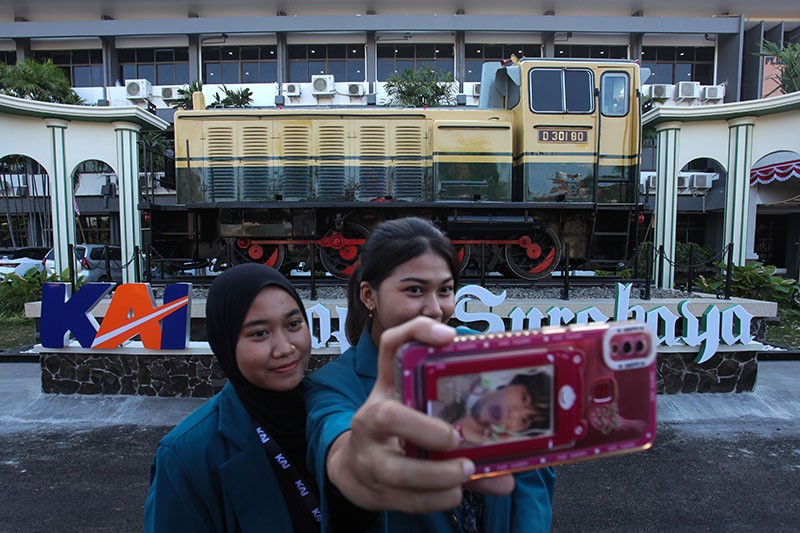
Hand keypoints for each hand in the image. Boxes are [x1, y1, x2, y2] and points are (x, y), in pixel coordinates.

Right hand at [326, 317, 513, 512]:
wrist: (353, 470)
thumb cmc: (396, 436)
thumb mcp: (418, 418)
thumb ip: (462, 433)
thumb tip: (508, 468)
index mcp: (386, 387)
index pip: (390, 346)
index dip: (417, 333)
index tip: (449, 336)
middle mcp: (371, 418)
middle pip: (386, 416)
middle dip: (424, 429)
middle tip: (456, 437)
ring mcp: (368, 455)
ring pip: (396, 468)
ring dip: (437, 474)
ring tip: (466, 471)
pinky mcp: (373, 488)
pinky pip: (406, 499)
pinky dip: (436, 498)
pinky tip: (455, 492)